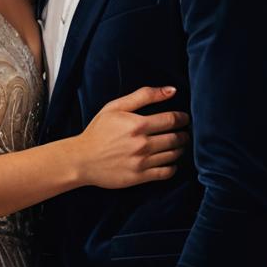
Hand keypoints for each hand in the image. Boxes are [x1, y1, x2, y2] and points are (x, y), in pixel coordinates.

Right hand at [70, 86, 190, 188]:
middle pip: (175, 138)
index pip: (171, 120)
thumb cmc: (98, 131)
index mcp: (137, 124)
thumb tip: (171, 90)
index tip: (184, 118)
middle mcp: (142, 144)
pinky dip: (173, 167)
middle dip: (183, 134)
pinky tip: (169, 161)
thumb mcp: (116, 107)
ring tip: (177, 145)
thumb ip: (143, 95)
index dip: (182, 118)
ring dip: (179, 149)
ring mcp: (142, 162)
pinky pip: (166, 172)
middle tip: (184, 132)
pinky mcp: (140, 177)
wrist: (82, 159)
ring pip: (173, 155)